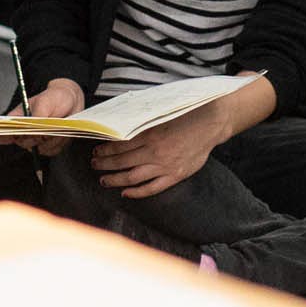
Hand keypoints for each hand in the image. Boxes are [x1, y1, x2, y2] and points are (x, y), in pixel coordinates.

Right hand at [1, 77, 84, 155]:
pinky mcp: (48, 147)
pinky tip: (63, 132)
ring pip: (39, 148)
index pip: (2, 133)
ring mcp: (36, 142)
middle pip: (23, 143)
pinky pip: (51, 150)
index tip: (14, 134)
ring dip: (51, 139)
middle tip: (47, 126)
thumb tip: (35, 125)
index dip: (3, 136)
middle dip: (36, 136)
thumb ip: (38, 112)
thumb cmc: (54, 98)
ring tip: (58, 126)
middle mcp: (24, 133)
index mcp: (17, 120)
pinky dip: (59, 142)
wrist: (71, 103)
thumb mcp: (46, 100)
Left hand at [92, 98, 234, 198]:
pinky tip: (126, 193)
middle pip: (122, 162)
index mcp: (150, 134)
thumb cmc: (186, 115)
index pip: (120, 145)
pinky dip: (136, 193)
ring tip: (104, 180)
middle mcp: (155, 151)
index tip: (96, 151)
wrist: (211, 124)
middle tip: (94, 165)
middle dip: (104, 164)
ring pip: (132, 177)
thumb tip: (121, 123)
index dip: (105, 150)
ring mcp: (165, 166)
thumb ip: (143, 121)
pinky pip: (151, 188)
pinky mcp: (175, 176)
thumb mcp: (162, 113)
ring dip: (115, 180)